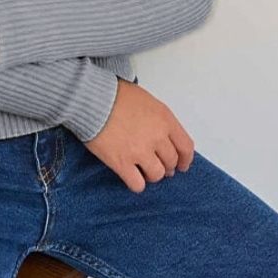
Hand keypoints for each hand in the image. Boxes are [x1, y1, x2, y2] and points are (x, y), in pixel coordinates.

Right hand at [84, 77, 194, 193]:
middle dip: (166, 166)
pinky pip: (137, 184)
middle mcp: (157, 137)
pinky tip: (130, 176)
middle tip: (158, 166)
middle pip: (171, 162)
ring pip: (156, 175)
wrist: (92, 98)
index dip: (185, 159)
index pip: (186, 147)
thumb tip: (160, 133)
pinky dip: (136, 183)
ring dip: (151, 174)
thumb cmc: (114, 93)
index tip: (182, 165)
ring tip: (142, 169)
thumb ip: (158, 118)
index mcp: (165, 119)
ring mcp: (140, 152)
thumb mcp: (146, 99)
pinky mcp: (122, 163)